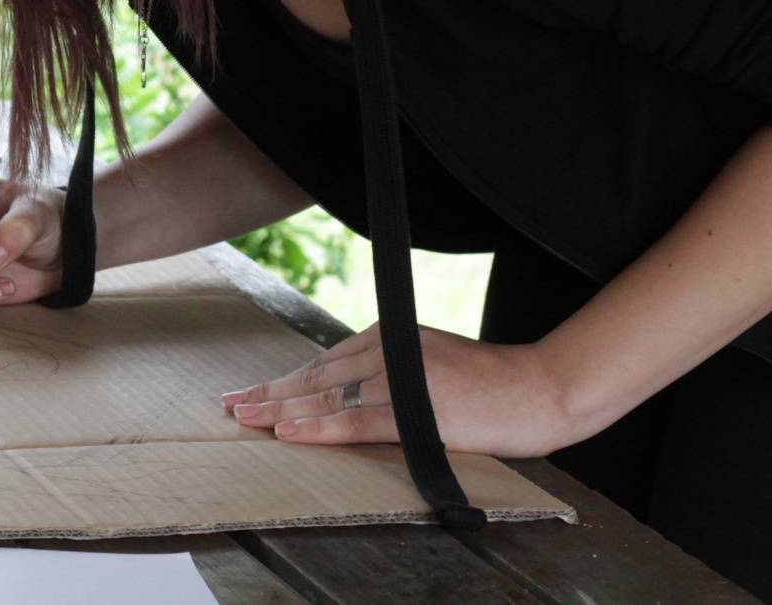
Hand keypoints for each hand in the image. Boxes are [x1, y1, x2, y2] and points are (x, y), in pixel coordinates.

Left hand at [219, 322, 574, 459]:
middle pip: (318, 376)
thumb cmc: (492, 384)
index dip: (285, 380)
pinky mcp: (420, 408)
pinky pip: (358, 420)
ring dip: (282, 410)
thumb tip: (347, 395)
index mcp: (392, 338)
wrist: (540, 389)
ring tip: (246, 419)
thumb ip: (391, 372)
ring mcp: (404, 378)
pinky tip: (290, 432)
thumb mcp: (432, 365)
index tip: (251, 393)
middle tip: (231, 406)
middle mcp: (391, 351)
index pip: (325, 363)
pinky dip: (320, 427)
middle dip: (271, 393)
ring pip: (329, 397)